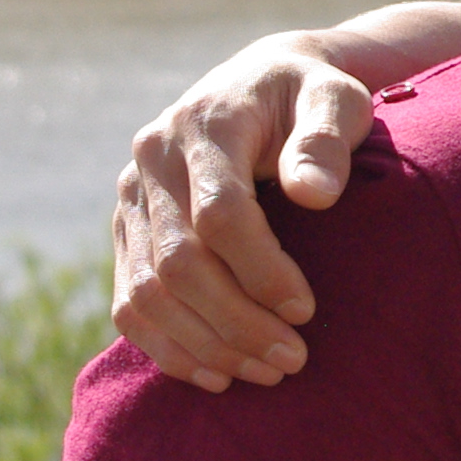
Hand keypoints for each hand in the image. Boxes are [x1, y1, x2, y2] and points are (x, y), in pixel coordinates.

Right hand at [108, 32, 373, 391]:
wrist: (261, 85)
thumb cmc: (310, 98)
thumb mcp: (336, 99)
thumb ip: (327, 138)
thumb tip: (315, 194)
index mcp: (205, 124)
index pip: (219, 213)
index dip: (261, 269)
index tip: (306, 310)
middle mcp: (152, 159)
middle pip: (178, 262)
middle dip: (236, 321)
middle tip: (293, 359)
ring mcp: (130, 198)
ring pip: (147, 292)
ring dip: (205, 345)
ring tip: (267, 373)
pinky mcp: (125, 231)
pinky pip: (128, 304)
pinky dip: (167, 348)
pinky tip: (217, 375)